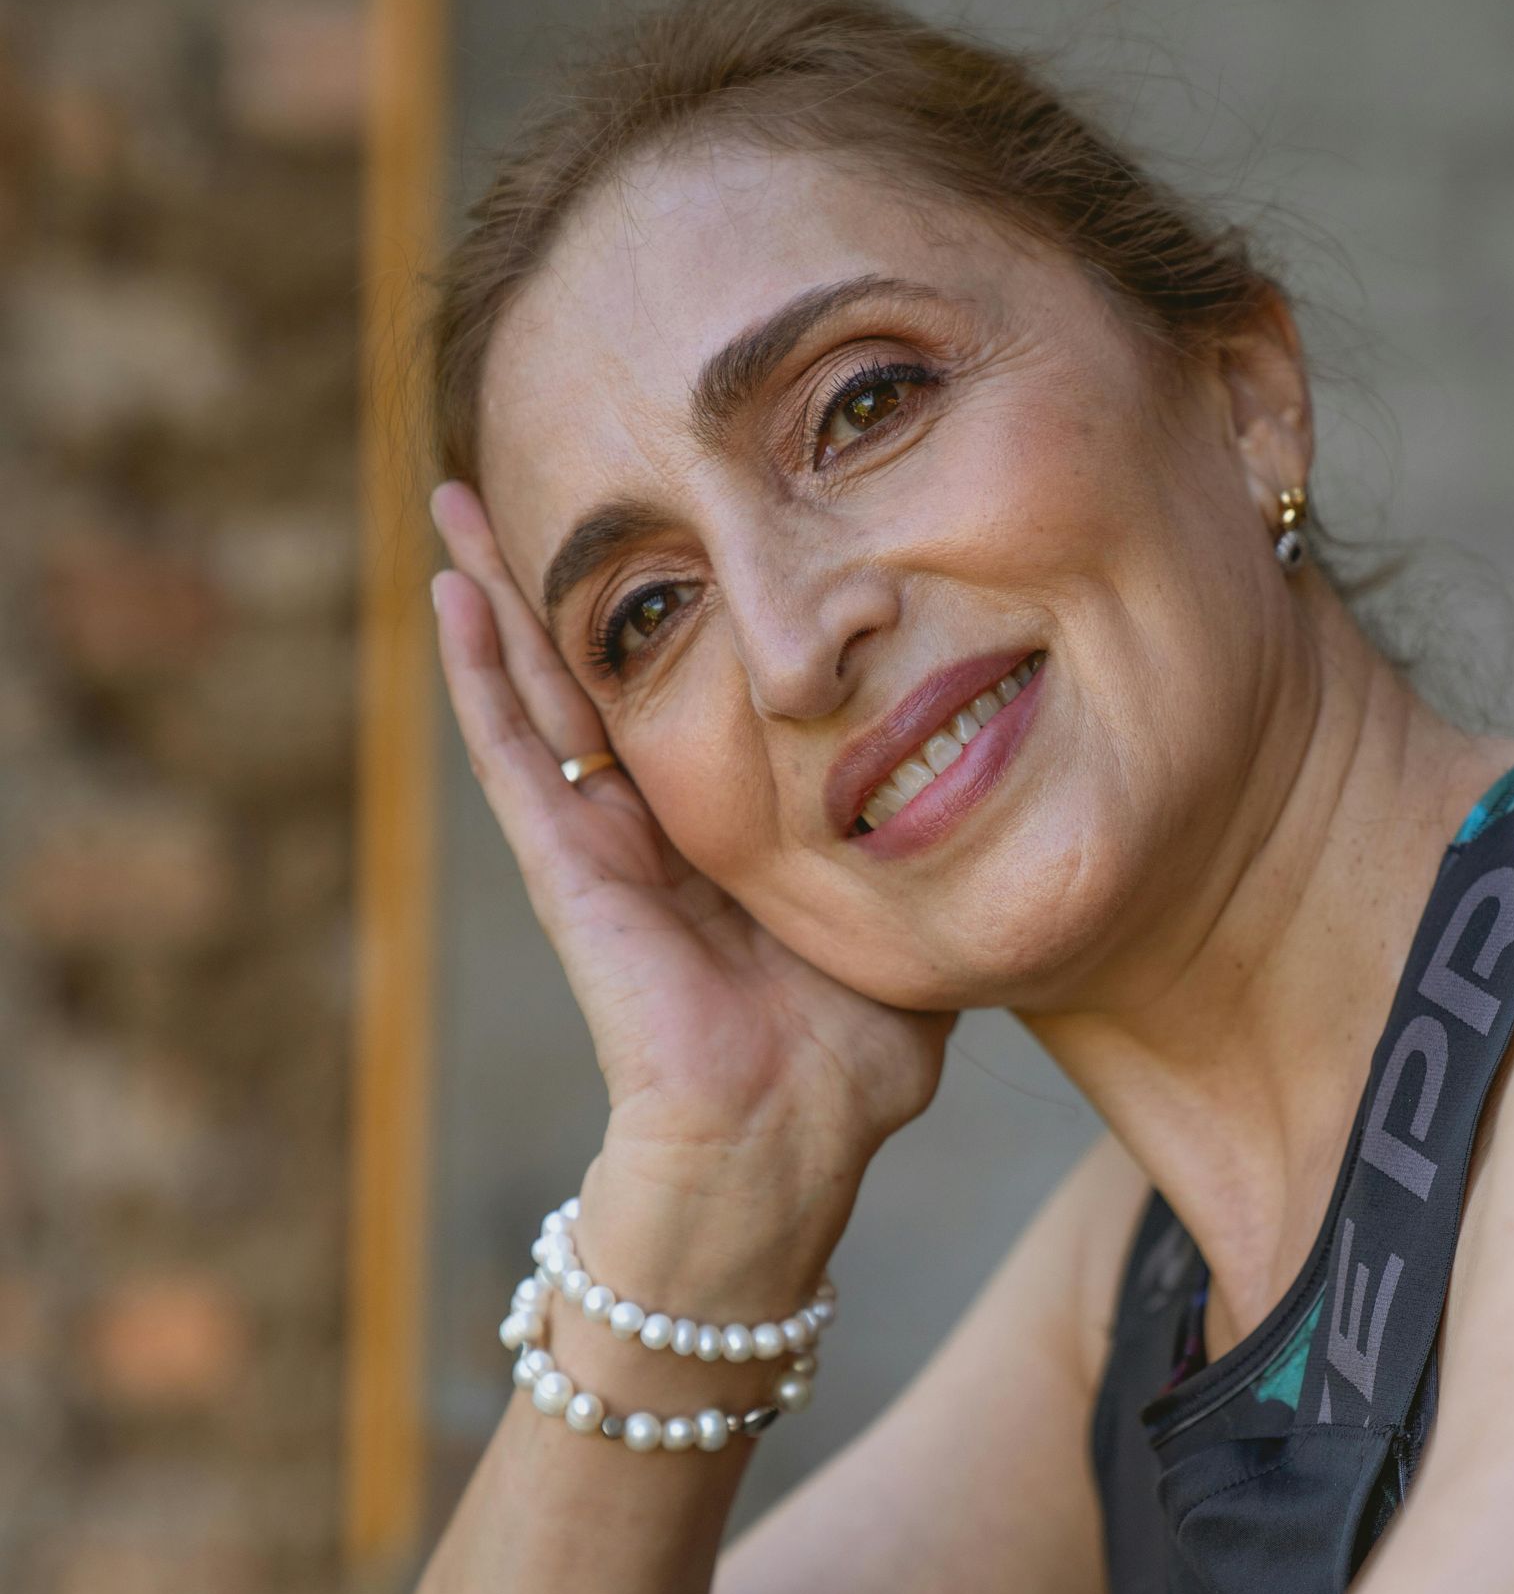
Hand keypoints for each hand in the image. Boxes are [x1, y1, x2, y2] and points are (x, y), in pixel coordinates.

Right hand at [430, 483, 948, 1246]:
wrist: (785, 1140)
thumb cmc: (849, 1058)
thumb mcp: (900, 915)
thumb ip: (918, 845)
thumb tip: (984, 772)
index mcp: (726, 826)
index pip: (687, 684)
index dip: (674, 599)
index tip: (670, 504)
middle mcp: (653, 821)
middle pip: (593, 665)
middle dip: (563, 568)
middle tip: (536, 454)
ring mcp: (599, 841)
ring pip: (534, 687)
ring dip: (495, 589)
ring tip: (457, 489)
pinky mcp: (566, 868)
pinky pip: (510, 751)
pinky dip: (475, 670)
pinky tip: (449, 588)